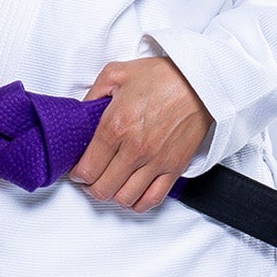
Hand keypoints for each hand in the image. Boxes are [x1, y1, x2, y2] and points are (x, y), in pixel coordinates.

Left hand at [68, 57, 213, 213]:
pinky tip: (133, 194)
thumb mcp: (116, 73)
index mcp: (115, 126)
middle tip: (91, 179)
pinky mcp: (174, 168)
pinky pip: (152, 199)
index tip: (77, 171)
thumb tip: (81, 114)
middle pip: (102, 188)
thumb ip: (93, 95)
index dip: (76, 174)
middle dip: (91, 187)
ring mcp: (155, 162)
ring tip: (112, 184)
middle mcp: (134, 149)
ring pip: (125, 198)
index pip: (87, 169)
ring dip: (113, 195)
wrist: (200, 81)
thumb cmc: (163, 76)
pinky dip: (138, 203)